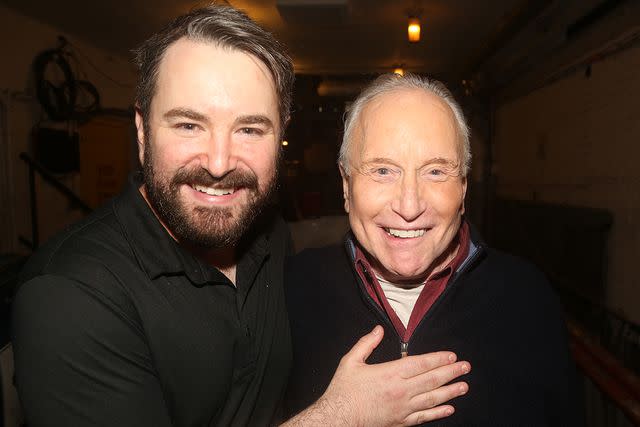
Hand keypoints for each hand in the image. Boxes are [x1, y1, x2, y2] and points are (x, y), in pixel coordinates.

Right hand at [283, 325, 469, 425]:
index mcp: (390, 373)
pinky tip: (449, 408)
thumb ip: (366, 344)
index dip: (438, 359)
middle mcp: (400, 391)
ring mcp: (403, 408)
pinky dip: (438, 413)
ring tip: (464, 386)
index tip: (452, 356)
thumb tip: (379, 330)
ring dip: (450, 392)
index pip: (421, 364)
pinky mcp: (400, 421)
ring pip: (432, 399)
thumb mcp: (351, 361)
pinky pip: (424, 417)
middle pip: (432, 380)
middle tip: (466, 367)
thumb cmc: (344, 390)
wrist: (338, 418)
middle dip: (451, 372)